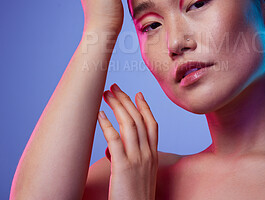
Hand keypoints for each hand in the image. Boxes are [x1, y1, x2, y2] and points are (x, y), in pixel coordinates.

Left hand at [97, 83, 157, 199]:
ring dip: (117, 106)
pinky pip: (114, 140)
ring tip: (106, 94)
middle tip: (114, 87)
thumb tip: (112, 150)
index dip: (144, 107)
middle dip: (126, 101)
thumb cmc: (135, 198)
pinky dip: (106, 124)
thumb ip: (129, 159)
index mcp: (153, 156)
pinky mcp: (123, 167)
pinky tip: (99, 114)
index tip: (137, 93)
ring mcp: (137, 160)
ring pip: (129, 125)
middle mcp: (148, 154)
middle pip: (138, 119)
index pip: (152, 124)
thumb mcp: (139, 176)